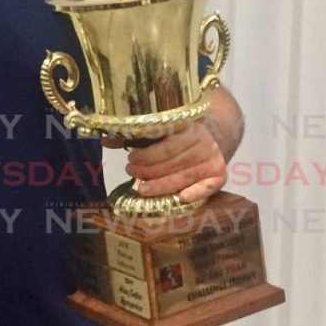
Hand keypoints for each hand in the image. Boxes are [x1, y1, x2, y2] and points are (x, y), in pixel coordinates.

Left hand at [103, 120, 226, 203]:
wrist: (213, 135)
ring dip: (160, 185)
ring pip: (183, 177)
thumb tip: (105, 140)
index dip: (146, 155)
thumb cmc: (177, 136)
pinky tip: (180, 198)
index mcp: (188, 127)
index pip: (165, 144)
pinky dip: (195, 193)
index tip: (129, 159)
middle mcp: (203, 142)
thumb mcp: (159, 131)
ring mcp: (213, 159)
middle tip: (130, 172)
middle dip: (148, 170)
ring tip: (141, 188)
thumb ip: (134, 136)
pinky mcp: (220, 174)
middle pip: (172, 162)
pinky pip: (207, 187)